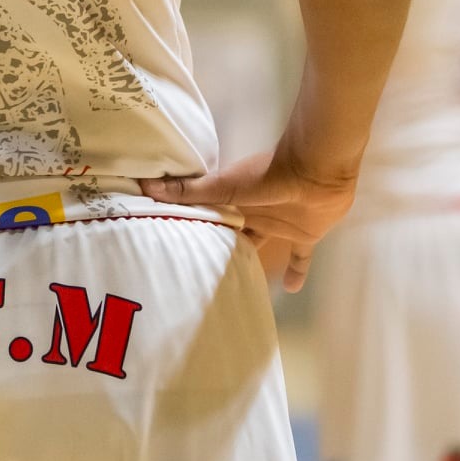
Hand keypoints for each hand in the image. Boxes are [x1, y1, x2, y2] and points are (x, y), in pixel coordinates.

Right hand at [138, 141, 358, 291]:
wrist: (315, 170)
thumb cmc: (266, 175)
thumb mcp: (223, 187)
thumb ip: (189, 191)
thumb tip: (145, 186)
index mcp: (233, 200)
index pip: (210, 218)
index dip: (196, 230)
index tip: (176, 247)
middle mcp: (254, 212)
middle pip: (234, 234)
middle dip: (222, 248)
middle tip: (203, 273)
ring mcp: (279, 224)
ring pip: (261, 245)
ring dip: (252, 261)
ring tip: (237, 286)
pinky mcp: (304, 235)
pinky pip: (300, 259)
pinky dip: (296, 273)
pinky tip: (290, 290)